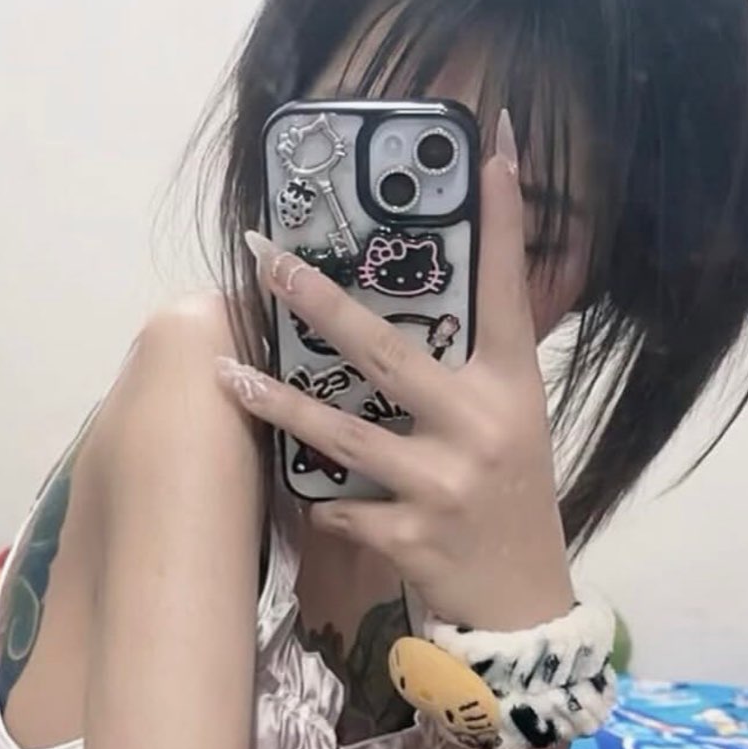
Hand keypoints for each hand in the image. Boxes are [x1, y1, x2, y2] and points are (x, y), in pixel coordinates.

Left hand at [218, 112, 573, 630]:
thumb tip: (418, 318)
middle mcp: (481, 426)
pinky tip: (300, 490)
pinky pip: (339, 503)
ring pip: (342, 432)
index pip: (507, 291)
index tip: (492, 145)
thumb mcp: (511, 425)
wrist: (521, 602)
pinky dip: (316, 495)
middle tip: (266, 256)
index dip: (505, 219)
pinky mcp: (411, 535)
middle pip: (387, 351)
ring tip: (226, 373)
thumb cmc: (509, 502)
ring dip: (277, 401)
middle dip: (320, 301)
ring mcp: (443, 483)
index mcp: (511, 388)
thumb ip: (471, 372)